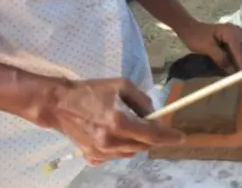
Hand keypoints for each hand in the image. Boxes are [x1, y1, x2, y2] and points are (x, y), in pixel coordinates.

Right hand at [45, 78, 184, 164]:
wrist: (59, 104)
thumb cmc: (91, 90)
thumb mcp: (121, 85)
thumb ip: (141, 100)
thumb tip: (153, 113)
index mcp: (118, 121)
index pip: (151, 135)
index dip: (169, 137)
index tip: (182, 137)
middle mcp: (110, 141)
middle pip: (143, 146)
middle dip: (152, 136)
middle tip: (151, 122)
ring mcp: (100, 152)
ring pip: (131, 152)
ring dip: (137, 141)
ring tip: (130, 124)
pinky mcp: (92, 156)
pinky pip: (116, 155)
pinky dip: (123, 146)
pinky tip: (117, 134)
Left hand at [177, 22, 241, 72]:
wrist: (189, 29)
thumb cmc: (196, 37)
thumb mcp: (207, 48)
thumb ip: (220, 58)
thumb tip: (230, 69)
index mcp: (230, 32)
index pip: (240, 50)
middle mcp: (236, 32)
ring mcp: (235, 35)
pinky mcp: (232, 39)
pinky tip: (238, 66)